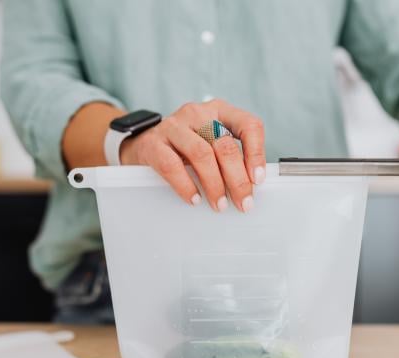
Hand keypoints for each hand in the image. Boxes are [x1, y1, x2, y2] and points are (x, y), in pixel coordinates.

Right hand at [119, 99, 265, 212]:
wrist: (140, 144)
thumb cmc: (184, 148)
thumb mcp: (210, 144)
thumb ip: (229, 157)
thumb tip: (250, 186)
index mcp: (219, 111)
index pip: (248, 125)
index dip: (256, 154)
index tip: (258, 180)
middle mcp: (198, 113)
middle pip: (225, 145)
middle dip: (237, 179)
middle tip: (243, 202)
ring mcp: (174, 126)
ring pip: (202, 154)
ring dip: (214, 184)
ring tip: (219, 204)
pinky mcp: (153, 143)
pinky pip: (173, 165)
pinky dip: (186, 186)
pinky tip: (194, 199)